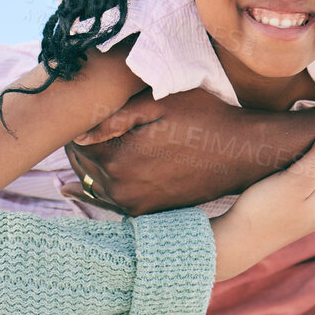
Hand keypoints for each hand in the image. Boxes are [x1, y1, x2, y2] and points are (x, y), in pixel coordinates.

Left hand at [63, 89, 258, 214]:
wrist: (241, 152)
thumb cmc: (203, 118)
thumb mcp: (158, 103)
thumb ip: (113, 117)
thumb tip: (78, 133)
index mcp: (119, 159)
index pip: (75, 142)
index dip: (73, 123)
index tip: (76, 109)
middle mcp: (122, 189)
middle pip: (80, 165)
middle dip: (76, 145)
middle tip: (75, 123)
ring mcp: (134, 205)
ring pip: (92, 184)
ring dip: (86, 165)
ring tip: (83, 144)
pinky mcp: (146, 212)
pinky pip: (109, 201)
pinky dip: (95, 189)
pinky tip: (77, 188)